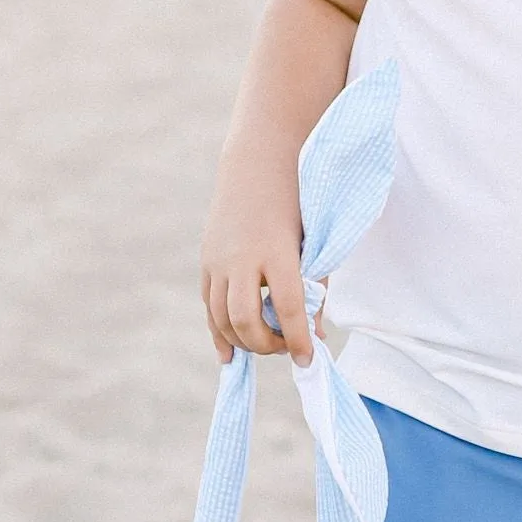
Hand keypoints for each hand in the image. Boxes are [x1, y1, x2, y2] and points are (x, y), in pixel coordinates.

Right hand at [199, 196, 313, 365]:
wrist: (259, 162)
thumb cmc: (298, 201)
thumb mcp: (314, 242)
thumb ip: (315, 288)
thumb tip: (315, 335)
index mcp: (276, 250)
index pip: (288, 307)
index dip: (298, 339)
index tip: (308, 359)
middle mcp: (241, 257)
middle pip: (245, 319)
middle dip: (265, 344)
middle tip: (286, 347)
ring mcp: (218, 259)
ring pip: (221, 317)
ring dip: (242, 341)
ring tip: (265, 345)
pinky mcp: (206, 260)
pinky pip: (209, 305)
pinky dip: (219, 331)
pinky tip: (230, 352)